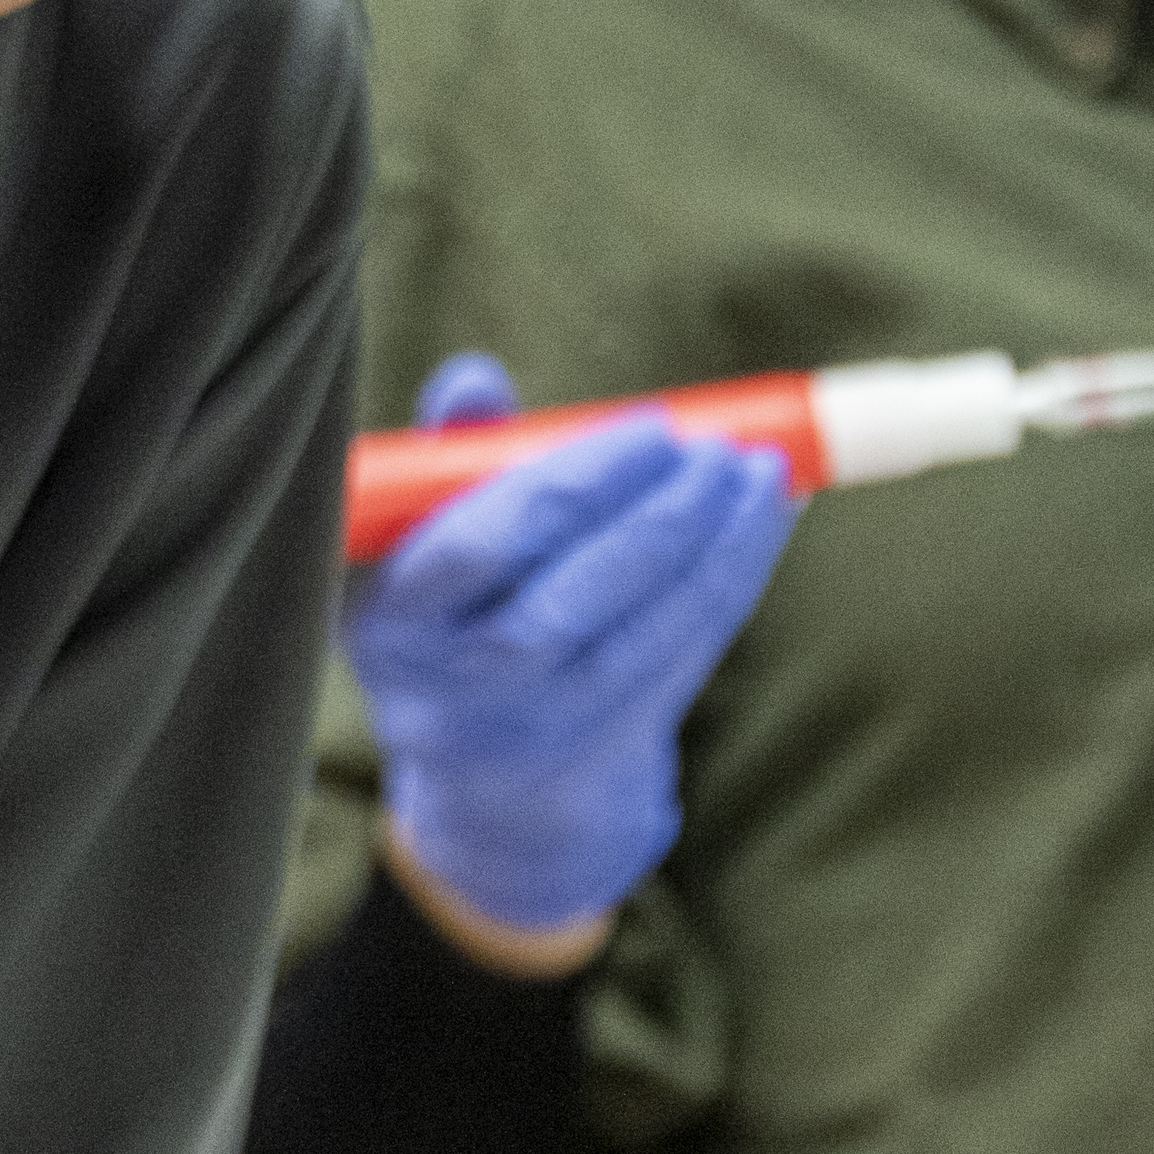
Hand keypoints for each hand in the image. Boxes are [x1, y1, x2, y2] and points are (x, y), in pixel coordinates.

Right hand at [349, 349, 796, 940]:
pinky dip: (729, 585)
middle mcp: (450, 693)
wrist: (487, 773)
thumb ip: (448, 456)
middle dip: (659, 520)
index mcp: (392, 620)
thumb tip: (474, 381)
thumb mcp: (421, 540)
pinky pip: (678, 662)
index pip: (480, 548)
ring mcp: (530, 734)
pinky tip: (761, 521)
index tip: (651, 427)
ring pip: (638, 639)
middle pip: (567, 605)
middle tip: (716, 450)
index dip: (576, 485)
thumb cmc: (455, 609)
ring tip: (760, 472)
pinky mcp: (602, 753)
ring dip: (715, 549)